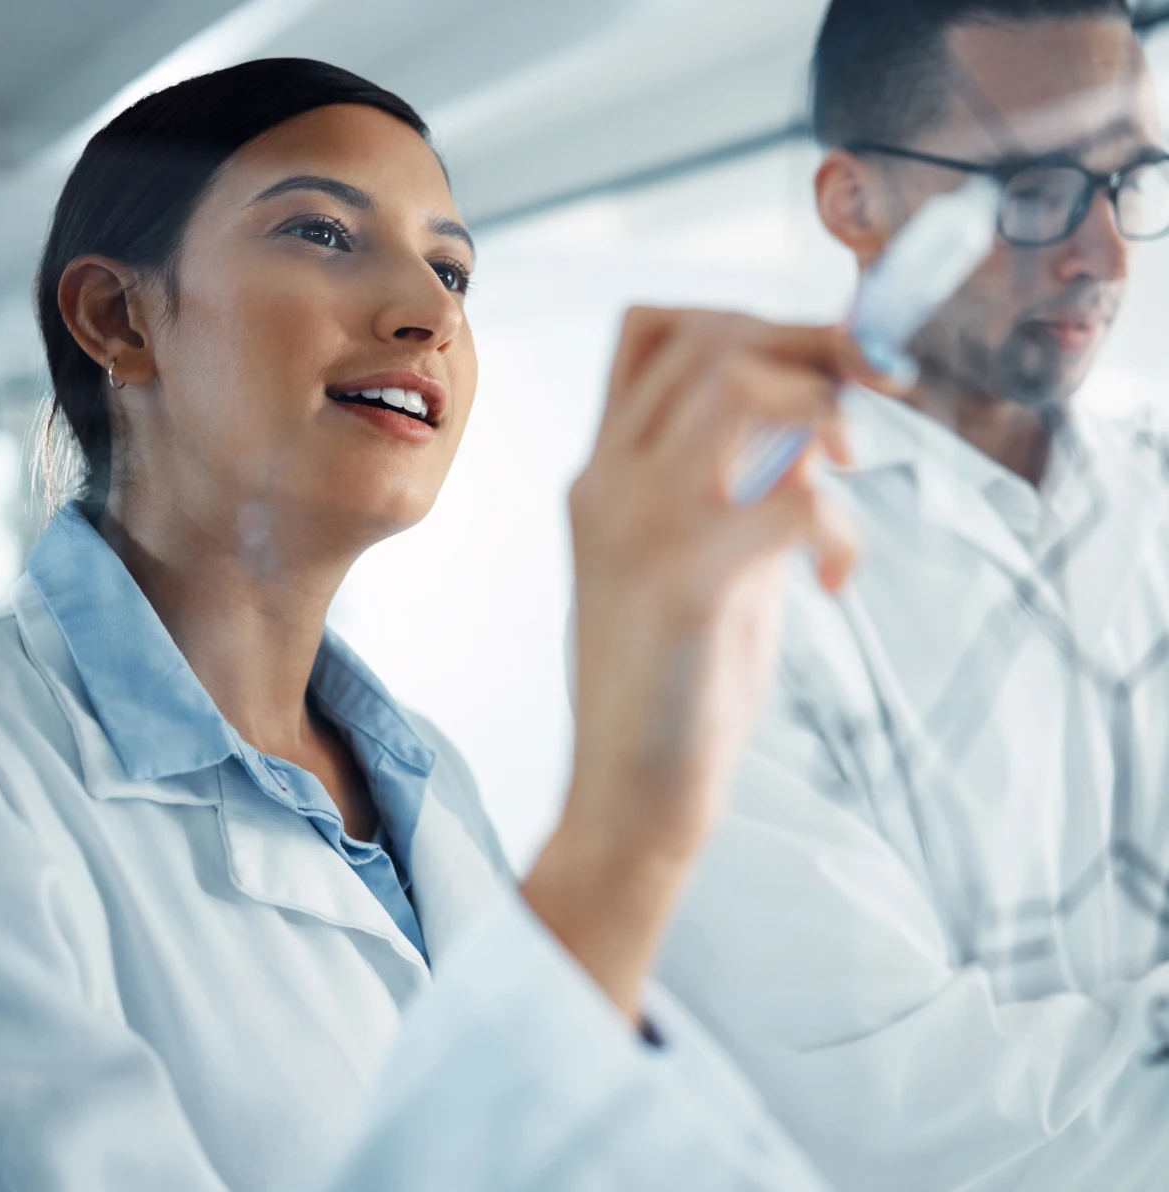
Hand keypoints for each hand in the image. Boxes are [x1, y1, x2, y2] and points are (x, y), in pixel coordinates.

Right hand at [523, 307, 905, 1019]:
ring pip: (738, 390)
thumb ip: (737, 482)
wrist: (627, 794)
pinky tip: (834, 583)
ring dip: (818, 413)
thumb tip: (815, 418)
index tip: (830, 358)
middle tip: (866, 400)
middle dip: (810, 345)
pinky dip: (839, 530)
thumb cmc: (672, 679)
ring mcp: (637, 527)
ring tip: (842, 472)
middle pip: (710, 338)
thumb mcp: (697, 556)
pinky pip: (788, 500)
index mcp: (606, 472)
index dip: (756, 318)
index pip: (657, 330)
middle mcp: (609, 482)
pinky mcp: (680, 585)